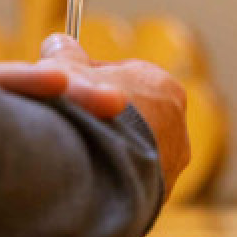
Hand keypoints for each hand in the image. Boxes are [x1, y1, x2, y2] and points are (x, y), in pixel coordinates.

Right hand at [0, 34, 189, 198]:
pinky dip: (113, 178)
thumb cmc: (87, 110)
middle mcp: (178, 126)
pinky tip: (89, 179)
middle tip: (72, 125)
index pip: (128, 79)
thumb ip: (65, 53)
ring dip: (110, 152)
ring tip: (77, 156)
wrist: (103, 169)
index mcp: (165, 88)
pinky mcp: (160, 196)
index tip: (70, 91)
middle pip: (134, 117)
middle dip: (105, 120)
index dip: (94, 83)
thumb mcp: (68, 71)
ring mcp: (172, 165)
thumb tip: (58, 40)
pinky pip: (132, 181)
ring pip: (134, 151)